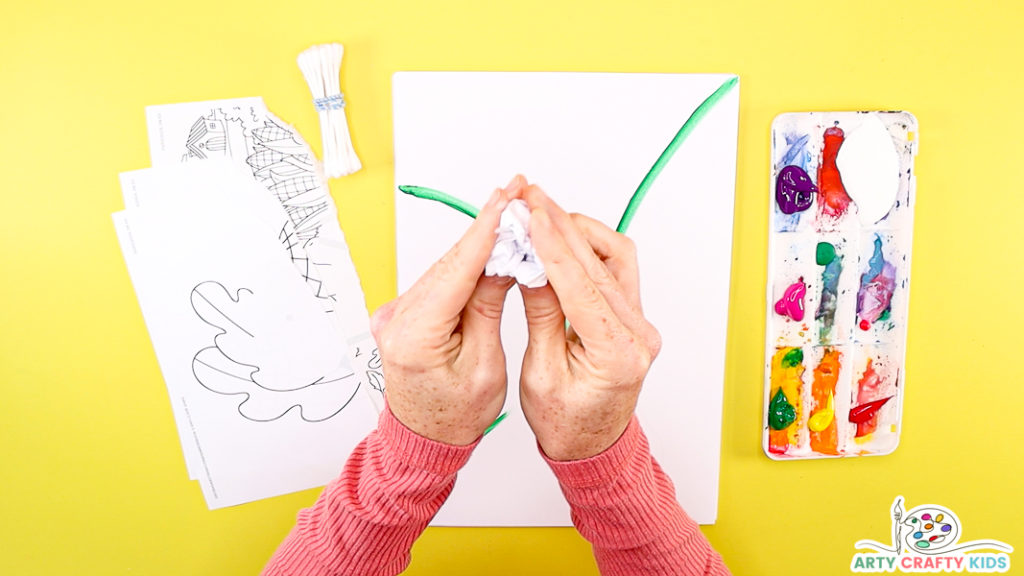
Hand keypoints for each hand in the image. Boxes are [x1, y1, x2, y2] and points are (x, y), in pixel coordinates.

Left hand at [371, 177, 524, 444]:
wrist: (424, 440)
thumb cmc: (456, 416)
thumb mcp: (486, 365)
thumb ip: (489, 308)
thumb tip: (504, 259)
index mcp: (415, 336)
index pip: (457, 271)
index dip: (485, 231)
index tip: (508, 198)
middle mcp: (397, 318)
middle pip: (450, 263)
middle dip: (486, 228)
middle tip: (518, 193)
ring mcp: (395, 314)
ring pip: (445, 268)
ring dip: (478, 244)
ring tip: (512, 215)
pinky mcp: (402, 313)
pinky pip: (439, 281)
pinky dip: (465, 265)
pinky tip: (490, 247)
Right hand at [518, 185, 660, 460]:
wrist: (592, 446)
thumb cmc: (565, 423)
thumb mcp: (540, 372)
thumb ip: (541, 315)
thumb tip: (531, 264)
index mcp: (616, 355)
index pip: (581, 286)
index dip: (552, 246)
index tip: (530, 214)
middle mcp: (637, 334)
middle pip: (598, 264)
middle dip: (560, 226)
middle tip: (529, 197)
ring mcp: (640, 323)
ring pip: (614, 257)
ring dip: (578, 228)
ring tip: (542, 207)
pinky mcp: (633, 316)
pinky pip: (616, 267)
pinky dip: (590, 244)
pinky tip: (564, 231)